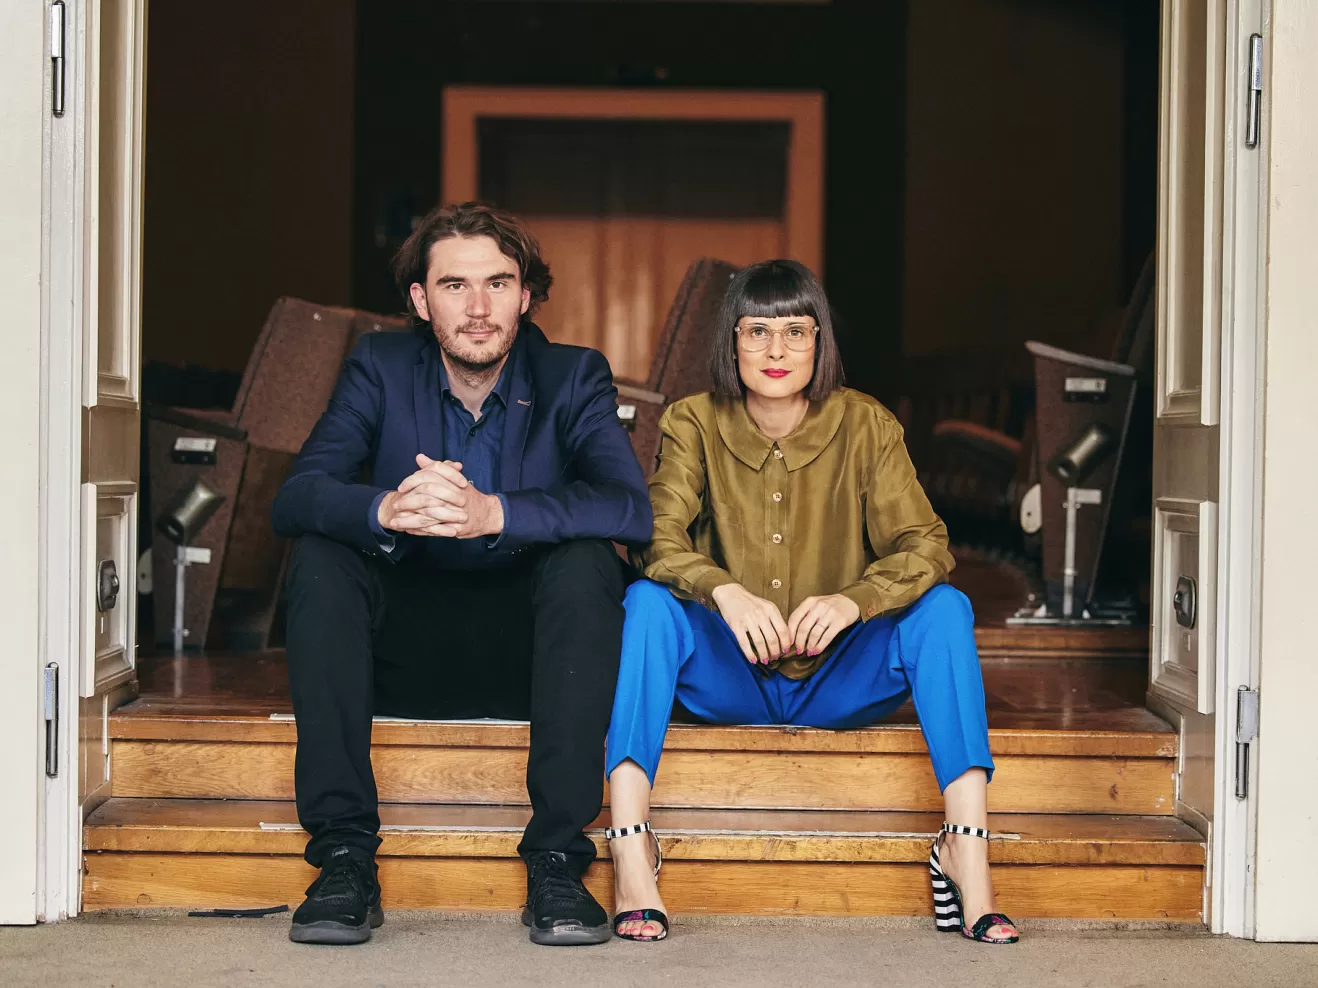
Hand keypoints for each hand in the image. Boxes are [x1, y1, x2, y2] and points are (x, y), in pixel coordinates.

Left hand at [377, 454, 504, 538]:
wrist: (487, 514)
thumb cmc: (468, 496)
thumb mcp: (454, 478)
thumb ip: (436, 468)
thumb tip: (420, 457)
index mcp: (453, 481)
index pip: (430, 476)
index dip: (413, 481)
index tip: (401, 487)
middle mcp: (454, 496)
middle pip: (427, 495)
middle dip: (408, 501)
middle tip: (396, 505)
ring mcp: (455, 512)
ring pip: (428, 514)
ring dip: (409, 519)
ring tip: (395, 522)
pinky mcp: (456, 527)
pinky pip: (434, 530)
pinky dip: (420, 531)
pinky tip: (408, 530)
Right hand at [710, 583, 790, 664]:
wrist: (730, 594)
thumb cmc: (750, 602)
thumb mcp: (766, 606)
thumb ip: (775, 620)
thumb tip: (785, 638)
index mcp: (770, 610)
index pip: (783, 630)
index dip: (785, 644)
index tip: (785, 651)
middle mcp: (760, 614)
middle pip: (772, 639)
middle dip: (775, 652)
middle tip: (775, 658)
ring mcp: (748, 620)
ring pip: (760, 642)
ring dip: (764, 655)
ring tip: (765, 660)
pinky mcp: (736, 625)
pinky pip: (744, 643)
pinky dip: (750, 654)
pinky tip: (753, 660)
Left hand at [786, 594, 860, 657]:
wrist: (851, 600)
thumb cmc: (830, 605)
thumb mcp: (816, 604)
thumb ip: (805, 614)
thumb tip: (793, 634)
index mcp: (809, 602)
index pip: (794, 618)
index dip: (790, 633)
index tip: (788, 643)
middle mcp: (818, 606)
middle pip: (803, 628)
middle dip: (799, 642)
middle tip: (799, 650)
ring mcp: (829, 614)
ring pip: (814, 633)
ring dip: (810, 646)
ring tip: (809, 652)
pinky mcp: (839, 621)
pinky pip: (827, 637)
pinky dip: (820, 646)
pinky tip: (817, 650)